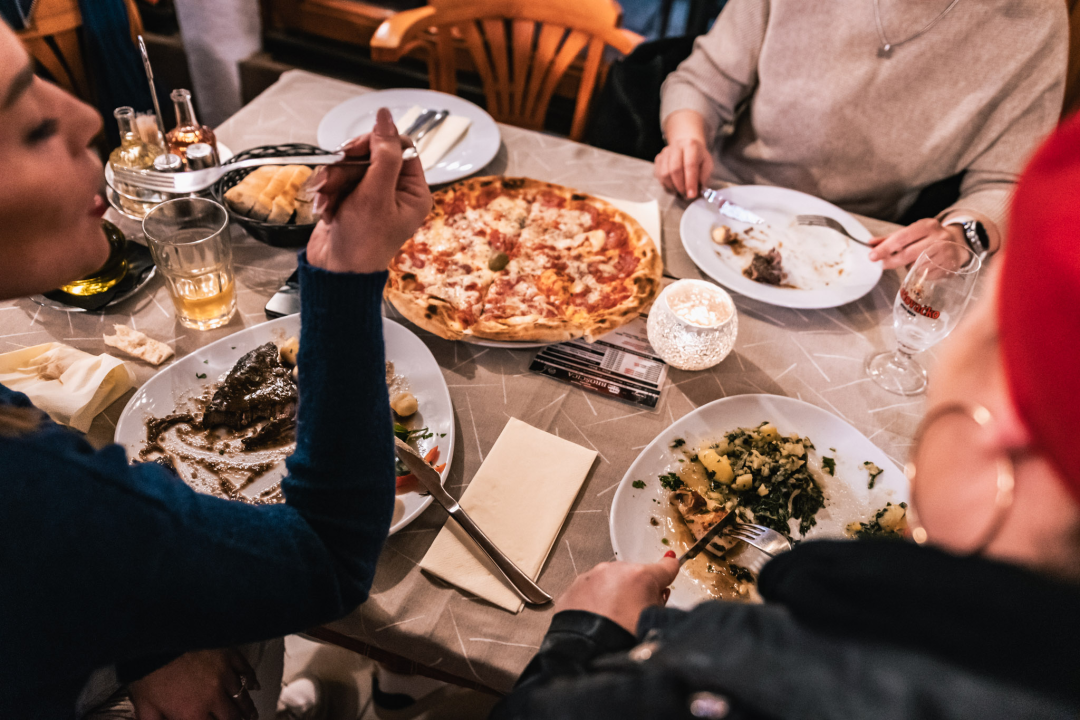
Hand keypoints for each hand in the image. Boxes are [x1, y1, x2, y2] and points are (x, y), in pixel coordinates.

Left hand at [129, 648, 259, 719]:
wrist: (158, 638)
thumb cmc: (148, 673)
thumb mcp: (145, 706)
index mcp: (192, 714)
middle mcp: (213, 698)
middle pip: (232, 716)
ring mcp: (224, 675)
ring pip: (242, 697)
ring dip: (248, 709)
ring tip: (252, 715)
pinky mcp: (228, 656)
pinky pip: (246, 670)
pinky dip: (252, 680)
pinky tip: (255, 686)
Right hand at [306, 107, 431, 273]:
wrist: (336, 273)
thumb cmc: (363, 244)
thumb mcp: (375, 195)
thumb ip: (383, 154)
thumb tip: (386, 118)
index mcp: (414, 190)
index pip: (400, 146)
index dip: (376, 143)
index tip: (355, 151)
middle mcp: (396, 191)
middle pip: (371, 153)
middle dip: (347, 167)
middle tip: (336, 180)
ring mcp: (372, 195)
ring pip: (350, 165)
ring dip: (333, 180)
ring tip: (327, 200)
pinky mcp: (351, 200)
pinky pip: (337, 179)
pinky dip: (327, 191)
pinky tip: (326, 208)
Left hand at [555, 553, 678, 633]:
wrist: (587, 654)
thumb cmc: (623, 641)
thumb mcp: (656, 622)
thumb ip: (661, 602)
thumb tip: (658, 594)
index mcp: (641, 577)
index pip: (664, 567)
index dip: (669, 571)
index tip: (671, 567)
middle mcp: (614, 571)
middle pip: (633, 575)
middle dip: (636, 589)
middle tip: (635, 612)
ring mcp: (591, 578)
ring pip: (609, 581)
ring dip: (613, 594)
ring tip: (613, 620)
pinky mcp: (573, 589)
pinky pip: (589, 591)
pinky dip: (594, 601)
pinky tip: (597, 620)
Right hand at [654, 109, 713, 199]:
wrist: (686, 147)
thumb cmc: (698, 157)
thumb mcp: (707, 164)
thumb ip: (703, 177)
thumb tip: (698, 190)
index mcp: (691, 145)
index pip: (690, 165)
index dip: (690, 182)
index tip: (692, 195)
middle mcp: (676, 146)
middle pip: (674, 170)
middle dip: (680, 186)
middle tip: (686, 195)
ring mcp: (665, 153)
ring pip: (664, 174)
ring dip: (672, 187)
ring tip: (680, 191)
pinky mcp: (658, 159)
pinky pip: (659, 176)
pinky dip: (666, 185)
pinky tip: (674, 186)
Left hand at [868, 218, 965, 269]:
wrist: (959, 242)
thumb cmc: (929, 237)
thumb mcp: (913, 232)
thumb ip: (891, 238)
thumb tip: (870, 243)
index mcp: (927, 226)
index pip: (902, 237)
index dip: (885, 248)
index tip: (872, 256)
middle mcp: (938, 238)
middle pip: (907, 254)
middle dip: (891, 261)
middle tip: (881, 264)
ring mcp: (945, 253)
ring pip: (916, 266)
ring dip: (907, 267)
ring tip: (910, 261)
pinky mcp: (949, 267)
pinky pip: (925, 275)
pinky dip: (918, 273)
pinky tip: (922, 266)